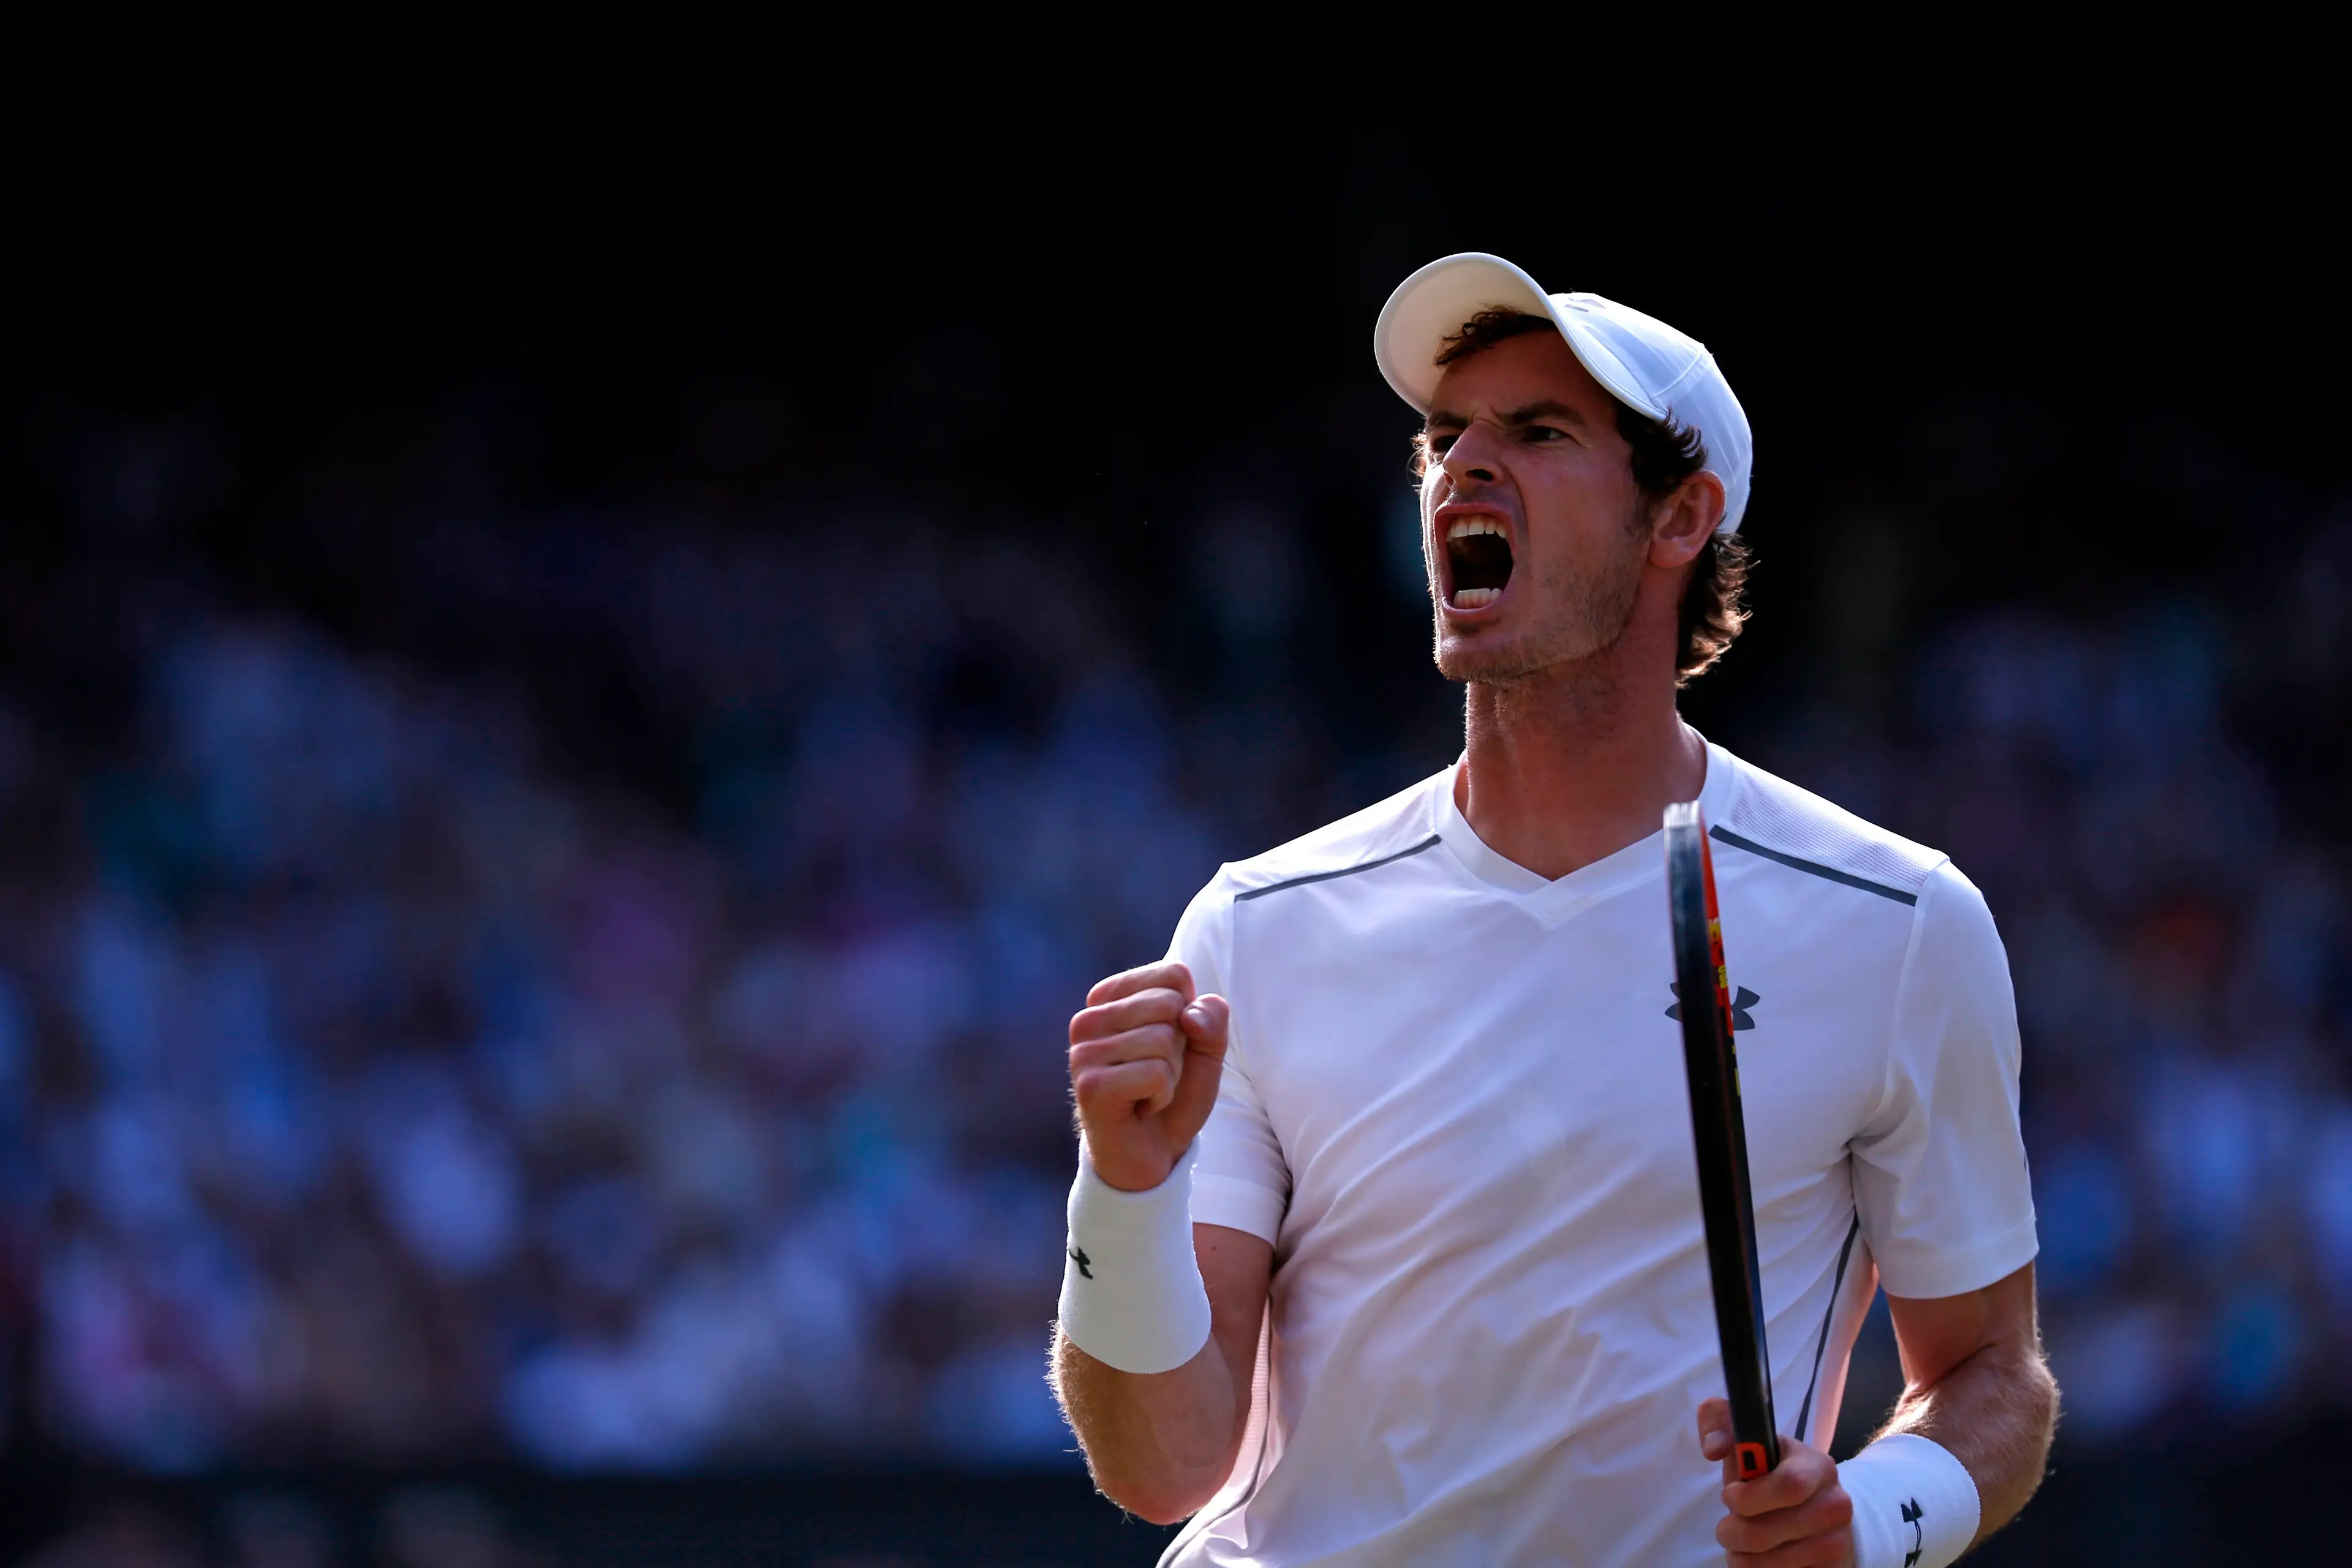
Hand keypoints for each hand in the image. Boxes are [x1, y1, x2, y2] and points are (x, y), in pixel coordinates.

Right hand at [1068, 961, 1230, 1191]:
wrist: (1152, 1155)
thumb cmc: (1174, 1093)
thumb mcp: (1205, 1050)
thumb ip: (1211, 1019)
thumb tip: (1190, 1013)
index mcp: (1110, 997)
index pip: (1173, 974)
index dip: (1189, 1014)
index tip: (1169, 1046)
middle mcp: (1088, 1019)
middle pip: (1169, 1004)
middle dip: (1180, 1046)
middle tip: (1158, 1074)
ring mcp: (1083, 1052)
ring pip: (1162, 1039)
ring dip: (1171, 1074)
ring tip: (1149, 1092)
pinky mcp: (1090, 1086)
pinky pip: (1155, 1073)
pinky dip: (1163, 1095)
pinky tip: (1142, 1108)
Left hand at [1697, 1398, 1853, 1566]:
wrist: (1819, 1511)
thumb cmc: (1773, 1474)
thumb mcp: (1751, 1440)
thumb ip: (1722, 1425)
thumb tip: (1713, 1448)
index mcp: (1818, 1466)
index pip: (1788, 1485)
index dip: (1748, 1496)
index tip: (1729, 1496)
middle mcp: (1835, 1504)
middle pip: (1765, 1532)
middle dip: (1731, 1532)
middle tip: (1726, 1528)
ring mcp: (1836, 1542)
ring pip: (1767, 1564)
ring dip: (1740, 1557)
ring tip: (1742, 1544)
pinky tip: (1762, 1559)